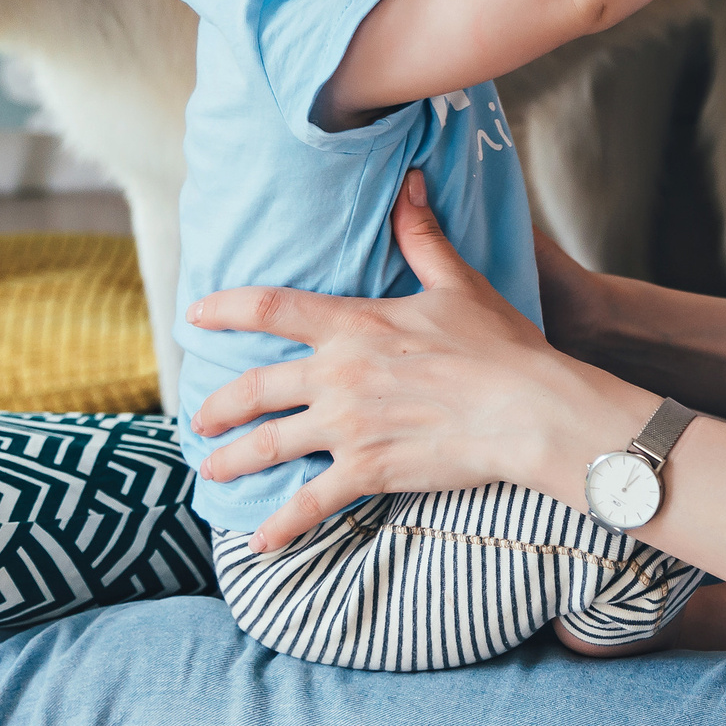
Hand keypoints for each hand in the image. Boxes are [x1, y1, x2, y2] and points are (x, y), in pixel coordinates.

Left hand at [187, 171, 598, 552]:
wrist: (528, 408)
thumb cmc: (500, 345)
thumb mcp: (458, 284)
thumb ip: (422, 236)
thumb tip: (409, 182)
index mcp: (355, 326)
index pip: (272, 309)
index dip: (226, 308)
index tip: (197, 315)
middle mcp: (338, 376)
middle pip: (254, 389)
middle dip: (219, 406)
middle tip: (199, 417)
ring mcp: (348, 428)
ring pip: (268, 446)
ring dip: (232, 461)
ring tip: (212, 470)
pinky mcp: (367, 471)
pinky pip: (310, 504)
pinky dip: (280, 527)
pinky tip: (258, 543)